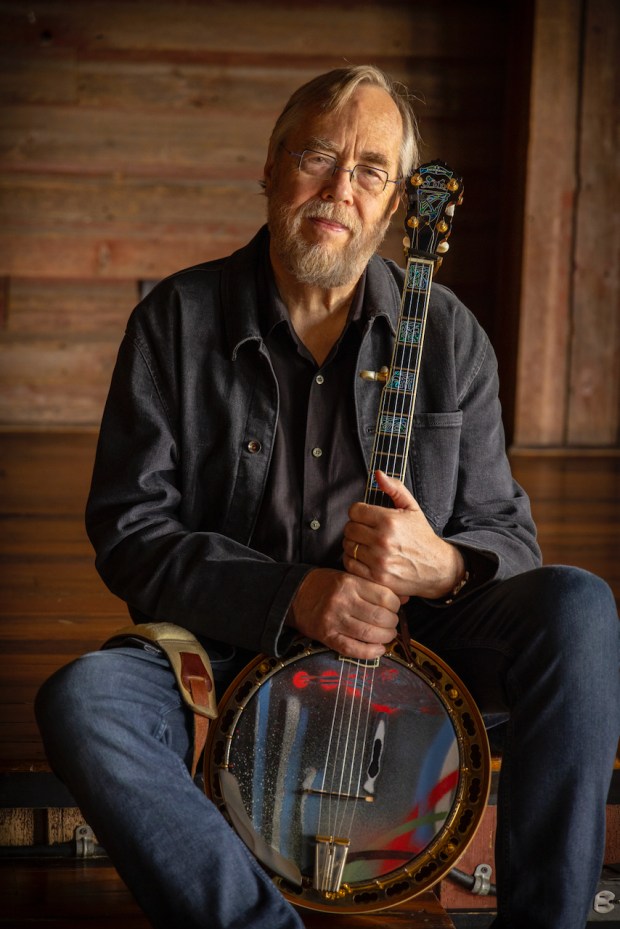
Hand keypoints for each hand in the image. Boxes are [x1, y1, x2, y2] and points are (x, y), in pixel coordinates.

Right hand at [287, 567, 400, 659]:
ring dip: (385, 638)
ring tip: (387, 635)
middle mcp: (342, 601)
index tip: (395, 607)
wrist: (295, 595)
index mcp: (349, 583)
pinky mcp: (327, 637)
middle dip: (392, 623)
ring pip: (370, 634)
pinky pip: (353, 649)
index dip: (396, 605)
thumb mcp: (350, 577)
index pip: (384, 596)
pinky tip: (379, 649)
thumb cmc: (326, 585)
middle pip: (380, 617)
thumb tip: (405, 598)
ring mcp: (334, 621)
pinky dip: (371, 652)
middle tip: (392, 623)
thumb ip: (375, 586)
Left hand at [342, 470, 464, 599]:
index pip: (354, 510)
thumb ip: (395, 488)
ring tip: (366, 544)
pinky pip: (350, 564)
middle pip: (349, 528)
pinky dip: (353, 559)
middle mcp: (382, 540)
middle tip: (366, 530)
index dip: (359, 512)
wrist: (436, 568)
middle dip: (356, 527)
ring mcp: (378, 560)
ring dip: (354, 543)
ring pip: (348, 546)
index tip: (366, 516)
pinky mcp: (376, 577)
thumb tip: (377, 474)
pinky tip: (364, 556)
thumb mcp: (412, 508)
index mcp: (389, 520)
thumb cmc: (422, 536)